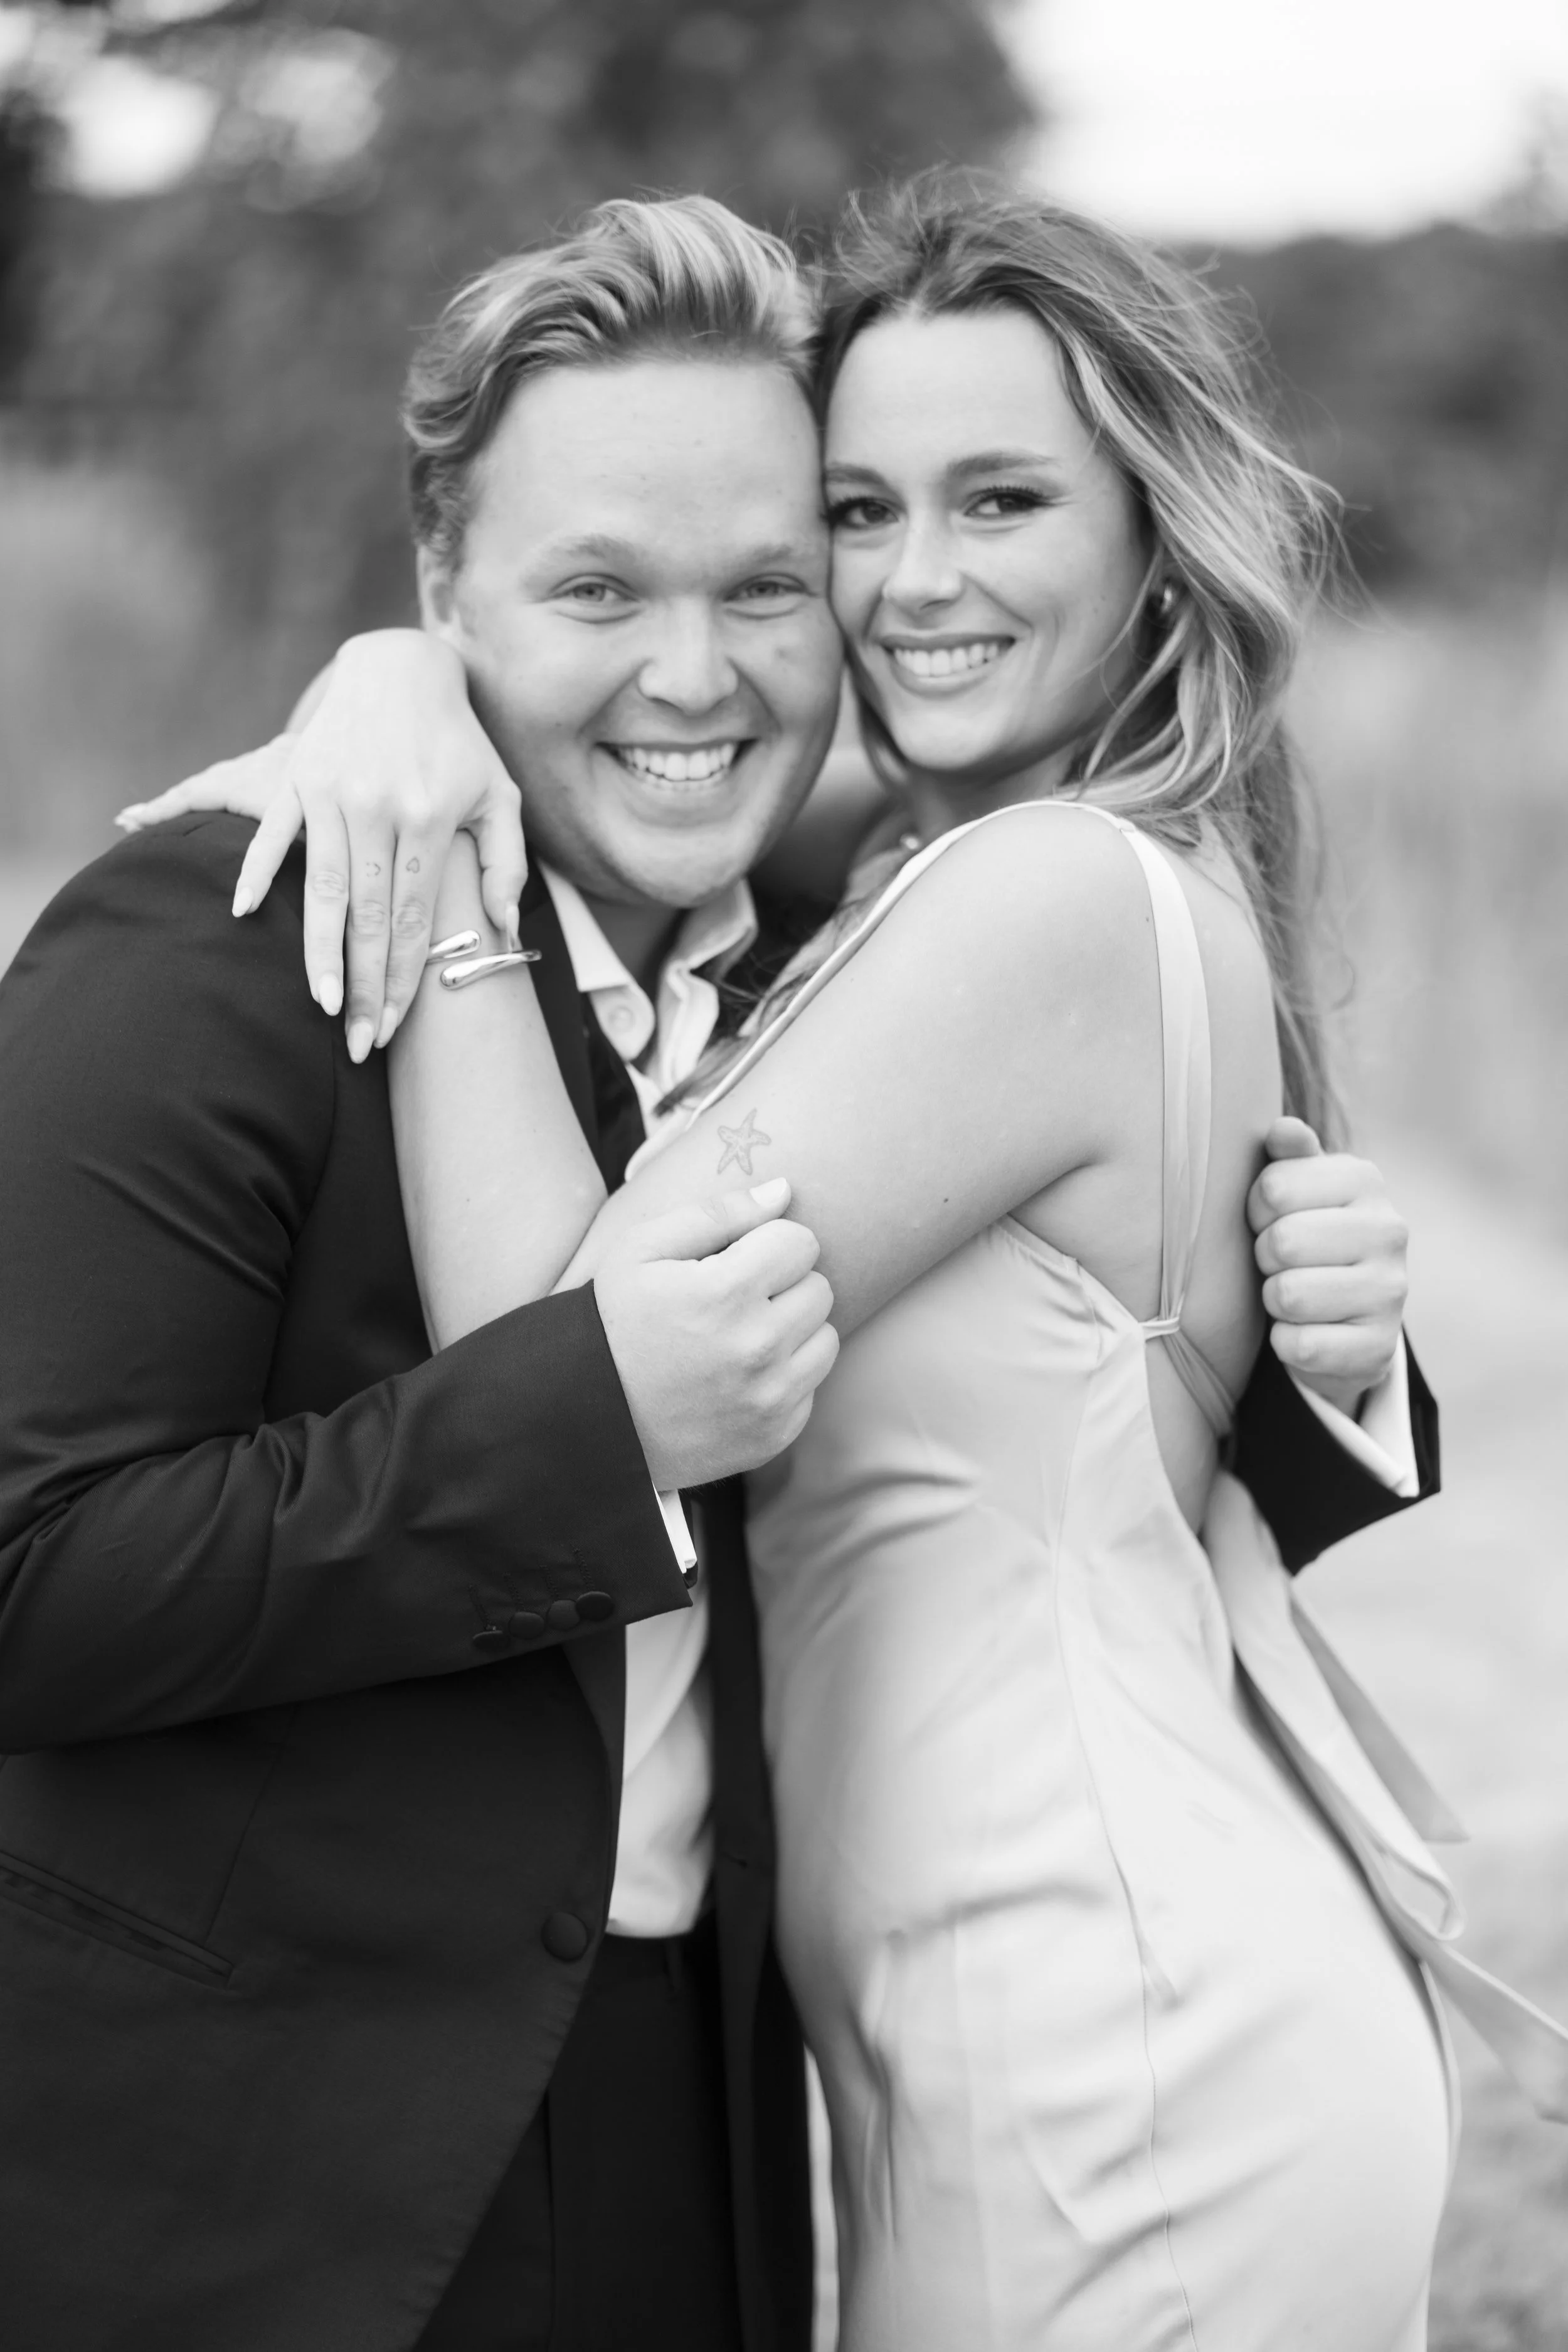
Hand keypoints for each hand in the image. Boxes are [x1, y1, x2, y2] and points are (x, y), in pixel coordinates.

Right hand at [117, 630, 526, 1064]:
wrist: (402, 668)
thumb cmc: (459, 745)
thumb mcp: (499, 795)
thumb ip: (504, 861)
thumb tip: (500, 925)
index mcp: (431, 821)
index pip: (414, 920)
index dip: (400, 980)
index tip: (390, 1029)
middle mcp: (381, 809)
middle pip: (369, 917)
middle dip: (362, 986)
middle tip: (355, 1043)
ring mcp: (334, 792)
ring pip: (323, 888)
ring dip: (318, 951)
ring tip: (318, 1003)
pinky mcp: (299, 777)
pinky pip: (272, 834)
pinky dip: (256, 872)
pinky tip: (244, 915)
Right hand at [593, 1178, 838, 1489]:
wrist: (589, 1417)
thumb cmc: (616, 1322)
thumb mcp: (642, 1250)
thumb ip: (717, 1213)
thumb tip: (785, 1191)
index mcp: (726, 1293)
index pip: (801, 1242)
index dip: (768, 1243)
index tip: (737, 1260)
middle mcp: (757, 1348)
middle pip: (819, 1289)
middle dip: (783, 1286)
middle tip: (736, 1301)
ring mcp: (769, 1398)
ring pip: (825, 1337)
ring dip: (792, 1331)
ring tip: (741, 1336)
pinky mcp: (775, 1435)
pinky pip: (811, 1387)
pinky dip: (784, 1377)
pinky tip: (739, 1377)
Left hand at [1248, 1117, 1408, 1417]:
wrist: (1345, 1318)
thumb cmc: (1307, 1237)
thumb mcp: (1296, 1190)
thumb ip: (1288, 1157)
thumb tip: (1282, 1130)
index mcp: (1365, 1180)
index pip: (1274, 1187)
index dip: (1256, 1209)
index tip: (1271, 1218)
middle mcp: (1390, 1231)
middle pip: (1282, 1242)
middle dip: (1265, 1257)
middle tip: (1281, 1262)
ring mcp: (1391, 1292)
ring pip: (1288, 1295)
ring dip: (1273, 1301)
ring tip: (1293, 1294)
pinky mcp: (1378, 1349)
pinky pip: (1299, 1346)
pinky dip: (1285, 1343)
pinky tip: (1305, 1331)